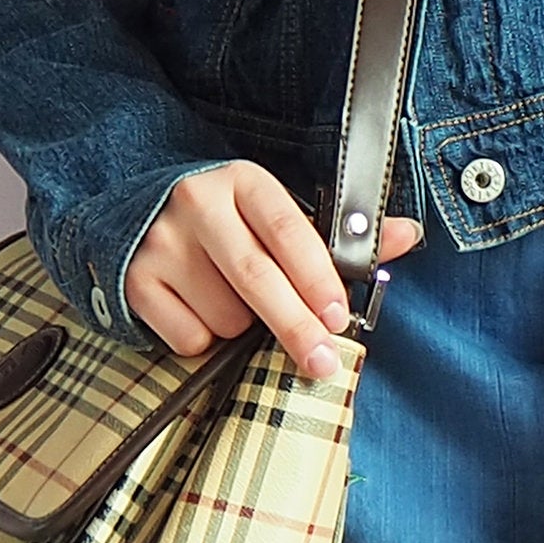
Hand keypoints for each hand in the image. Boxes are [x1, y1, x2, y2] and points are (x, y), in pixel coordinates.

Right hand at [124, 160, 422, 381]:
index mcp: (244, 180)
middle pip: (257, 278)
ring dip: (243, 327)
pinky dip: (204, 339)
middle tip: (322, 361)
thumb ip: (339, 232)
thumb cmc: (227, 219)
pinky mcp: (135, 280)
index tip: (338, 316)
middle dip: (295, 326)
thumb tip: (408, 235)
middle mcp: (198, 203)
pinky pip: (189, 337)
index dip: (318, 277)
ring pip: (225, 315)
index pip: (289, 230)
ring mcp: (162, 242)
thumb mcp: (277, 212)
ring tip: (235, 302)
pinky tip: (200, 309)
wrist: (138, 209)